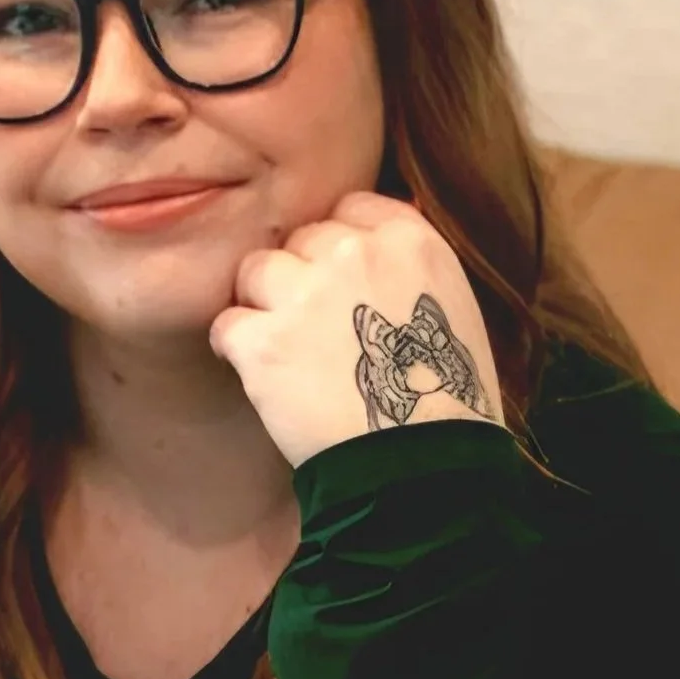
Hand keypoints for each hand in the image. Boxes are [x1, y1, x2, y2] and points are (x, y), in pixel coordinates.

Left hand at [209, 191, 506, 468]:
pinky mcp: (265, 342)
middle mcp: (355, 254)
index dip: (337, 246)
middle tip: (314, 331)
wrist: (423, 469)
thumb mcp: (452, 310)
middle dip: (300, 279)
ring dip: (263, 307)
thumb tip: (371, 237)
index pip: (349, 209)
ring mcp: (305, 295)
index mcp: (410, 241)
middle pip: (300, 239)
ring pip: (255, 271)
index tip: (339, 283)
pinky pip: (227, 324)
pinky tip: (263, 377)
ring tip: (286, 352)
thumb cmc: (447, 402)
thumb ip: (410, 266)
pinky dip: (237, 350)